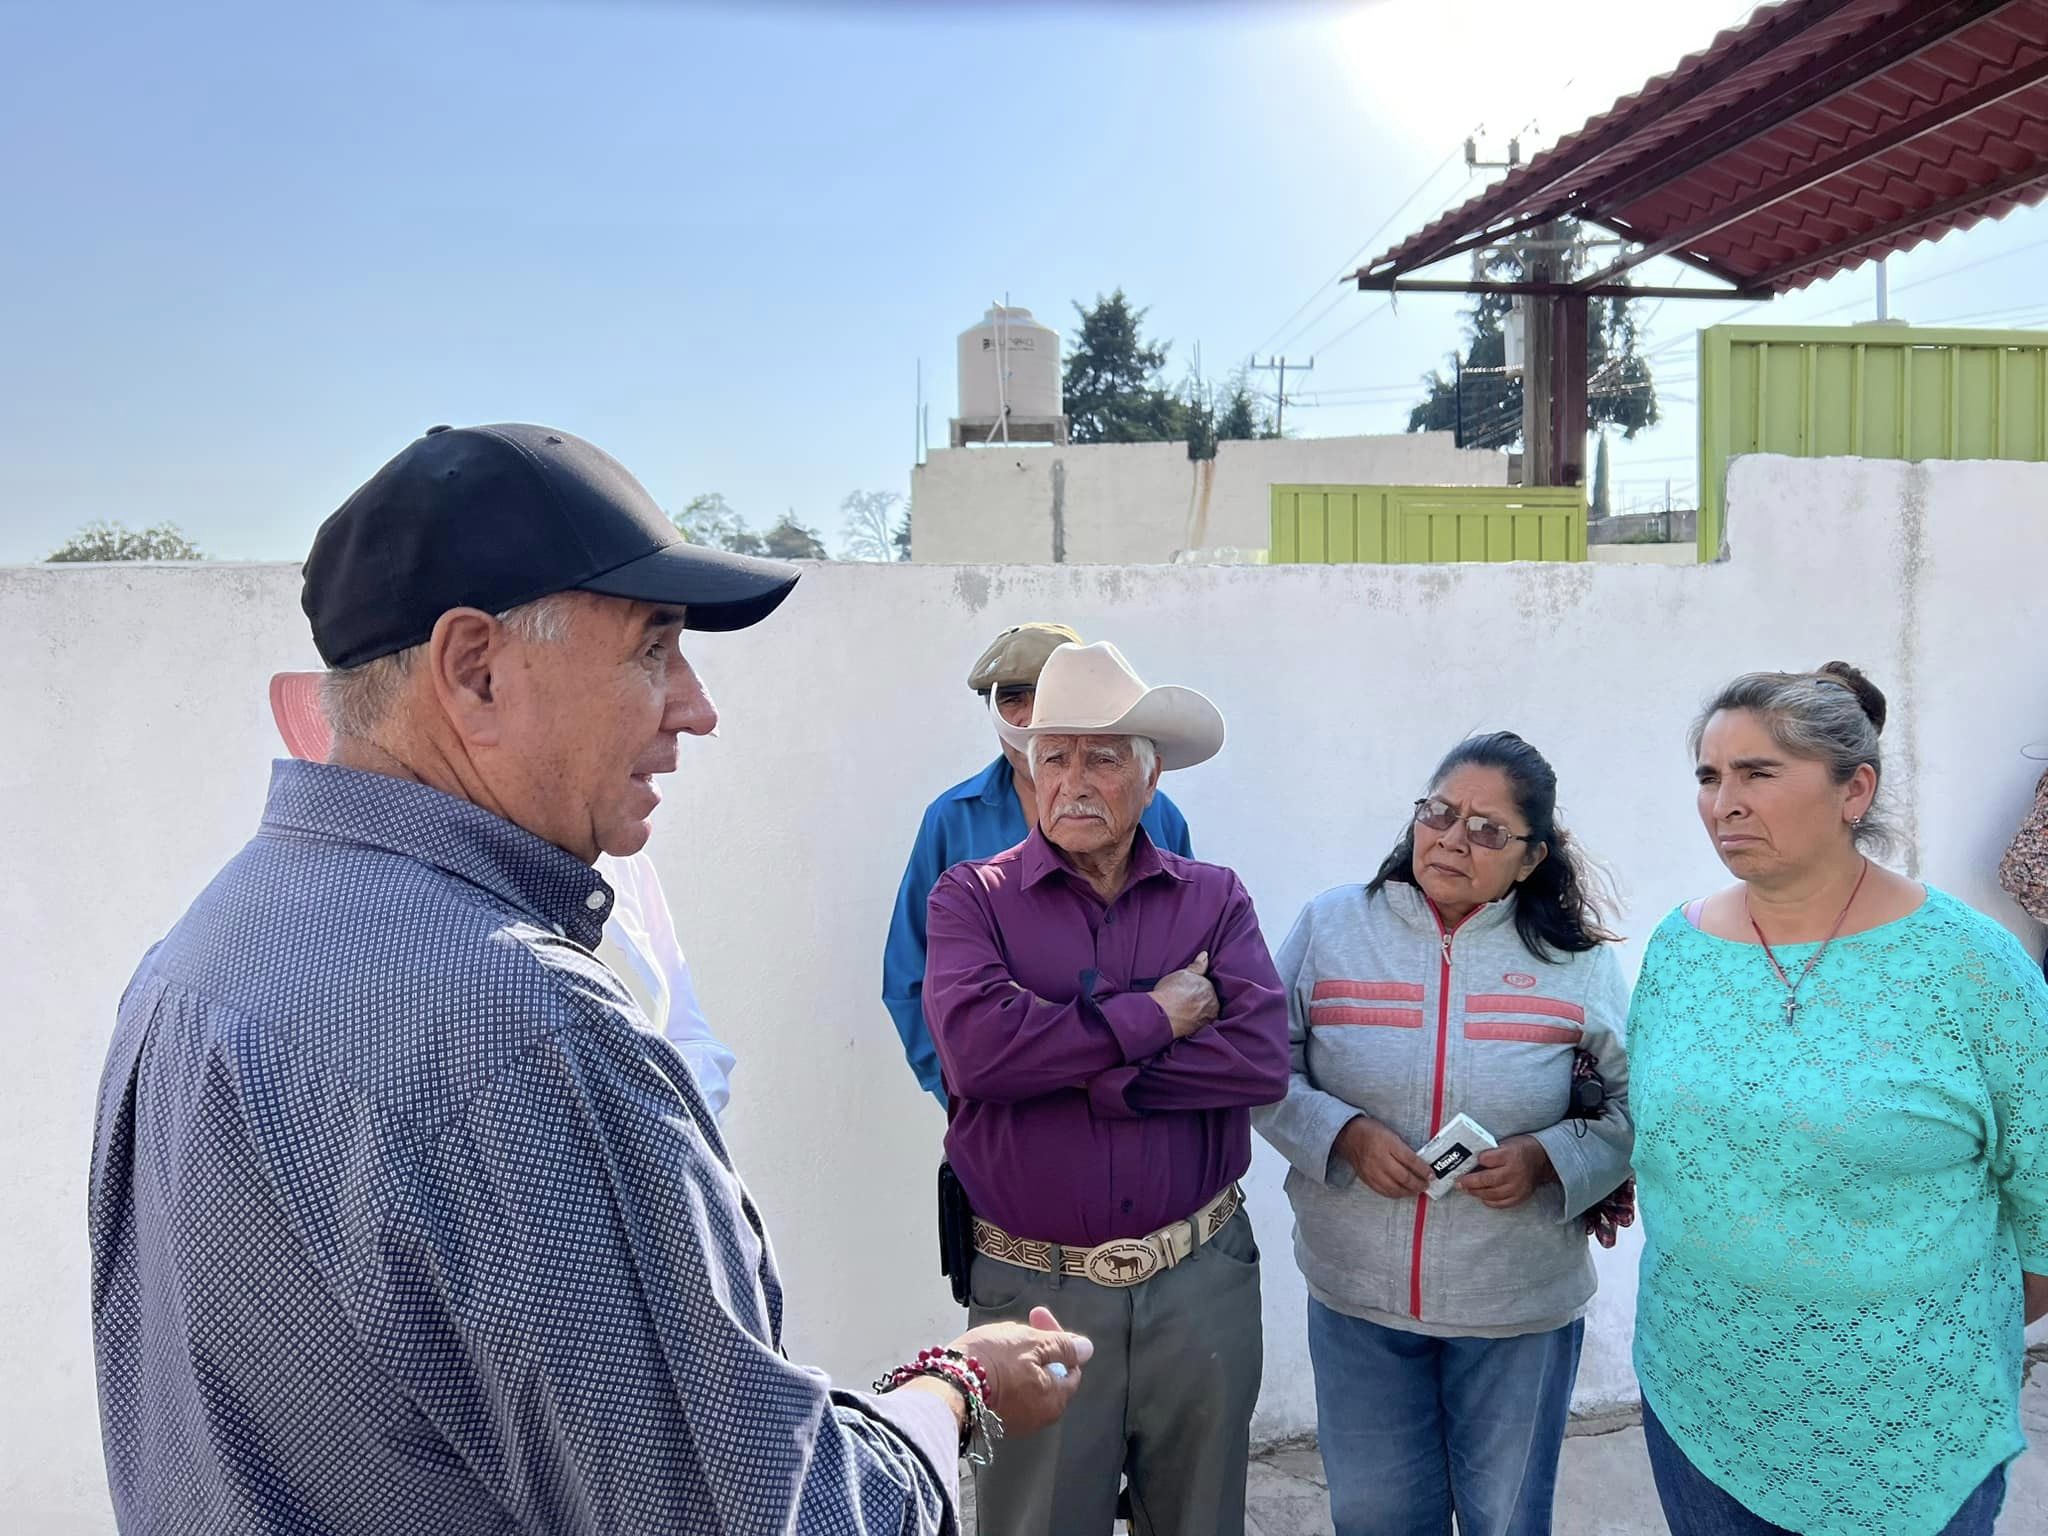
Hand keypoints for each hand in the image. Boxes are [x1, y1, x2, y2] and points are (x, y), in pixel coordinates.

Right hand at [950, 1305, 1091, 1436]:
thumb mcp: (1032, 1343)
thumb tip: (1085, 1349)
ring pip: (1027, 1382)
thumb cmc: (992, 1363)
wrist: (949, 1386)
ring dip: (1018, 1360)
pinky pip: (1009, 1392)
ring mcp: (1017, 1421)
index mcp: (1055, 1398)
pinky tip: (989, 1362)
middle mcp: (1040, 1416)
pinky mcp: (995, 1420)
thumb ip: (1063, 1346)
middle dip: (1035, 1347)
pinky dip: (1004, 1376)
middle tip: (1015, 1329)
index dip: (1056, 1337)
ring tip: (998, 1343)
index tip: (1038, 1318)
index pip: (1070, 1365)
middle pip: (1048, 1374)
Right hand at [1151, 952, 1218, 1039]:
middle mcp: (1213, 1004)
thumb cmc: (1170, 993)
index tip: (1189, 989)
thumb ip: (1198, 965)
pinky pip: (1202, 1022)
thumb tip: (1205, 955)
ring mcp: (1208, 1018)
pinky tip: (1189, 1019)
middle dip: (1201, 998)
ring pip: (1206, 1011)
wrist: (1161, 1016)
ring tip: (1187, 1009)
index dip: (1198, 987)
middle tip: (1187, 999)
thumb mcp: (1184, 974)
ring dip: (1200, 1010)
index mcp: (1210, 988)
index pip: (1208, 985)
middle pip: (1209, 999)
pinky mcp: (1201, 1030)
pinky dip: (1197, 1020)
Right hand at [1335, 1115, 1432, 1199]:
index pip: (1410, 1160)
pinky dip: (1396, 1194)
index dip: (1423, 1169)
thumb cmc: (1371, 1131)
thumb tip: (1420, 1162)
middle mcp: (1380, 1159)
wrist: (1348, 1136)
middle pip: (1404, 1177)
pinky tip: (1402, 1192)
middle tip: (1426, 1184)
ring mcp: (1373, 1171)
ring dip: (1409, 1191)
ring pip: (1394, 1188)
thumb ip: (1404, 1148)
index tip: (1431, 1174)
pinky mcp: (1367, 1179)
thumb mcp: (1390, 1133)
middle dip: (1418, 1183)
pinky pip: (1384, 1191)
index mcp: (1387, 1144)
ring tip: (1417, 1190)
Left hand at [1458, 1135, 1555, 1208]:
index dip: (1474, 1160)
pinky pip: (1500, 1203)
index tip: (1466, 1161)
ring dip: (1475, 1192)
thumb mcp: (1505, 1143)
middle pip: (1485, 1179)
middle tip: (1458, 1182)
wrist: (1541, 1159)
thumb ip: (1489, 1152)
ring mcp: (1517, 1186)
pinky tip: (1482, 1196)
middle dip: (1468, 1182)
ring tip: (1467, 1189)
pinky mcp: (1519, 1197)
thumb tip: (1468, 1160)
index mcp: (1510, 1154)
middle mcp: (1514, 1172)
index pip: (1485, 1159)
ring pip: (1491, 1193)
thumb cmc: (1519, 1149)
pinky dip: (1488, 1201)